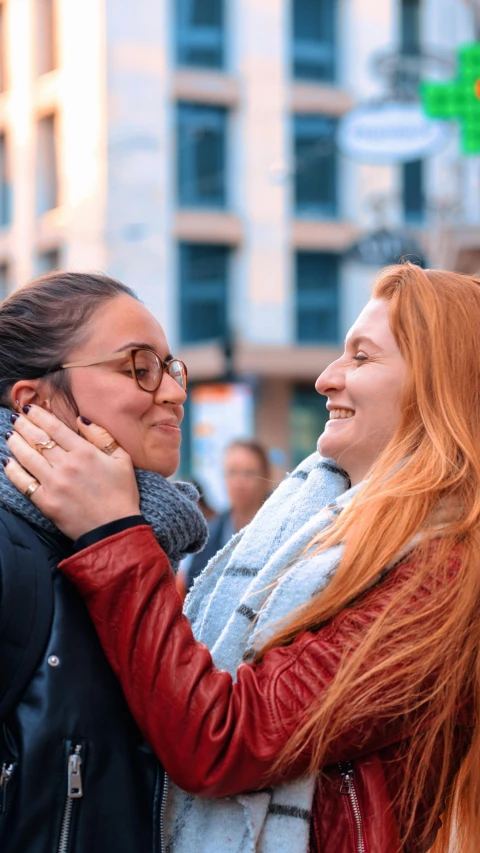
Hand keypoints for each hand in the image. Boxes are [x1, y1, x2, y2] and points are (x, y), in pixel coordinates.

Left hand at [2, 405, 140, 539]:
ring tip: (10, 434)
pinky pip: (24, 483)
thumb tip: (81, 420)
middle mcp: (66, 465)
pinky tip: (8, 462)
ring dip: (15, 443)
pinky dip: (13, 471)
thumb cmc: (121, 494)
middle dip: (24, 425)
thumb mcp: (122, 459)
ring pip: (27, 457)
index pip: (55, 428)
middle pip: (38, 439)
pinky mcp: (46, 502)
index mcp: (84, 452)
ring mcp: (54, 484)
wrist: (114, 529)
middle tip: (15, 417)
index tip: (29, 409)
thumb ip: (102, 436)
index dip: (39, 415)